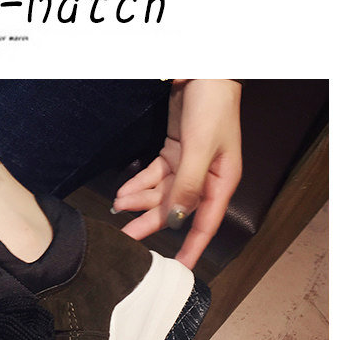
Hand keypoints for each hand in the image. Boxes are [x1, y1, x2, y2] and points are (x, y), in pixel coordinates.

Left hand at [113, 79, 242, 268]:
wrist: (204, 70)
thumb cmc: (213, 107)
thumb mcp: (201, 149)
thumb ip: (188, 186)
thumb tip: (179, 220)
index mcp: (221, 182)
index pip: (205, 224)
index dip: (191, 249)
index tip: (178, 269)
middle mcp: (205, 179)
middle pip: (175, 211)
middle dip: (149, 225)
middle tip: (124, 242)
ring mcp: (189, 167)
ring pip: (161, 194)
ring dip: (139, 201)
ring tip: (117, 205)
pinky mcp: (174, 154)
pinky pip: (154, 176)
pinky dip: (138, 184)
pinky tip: (122, 192)